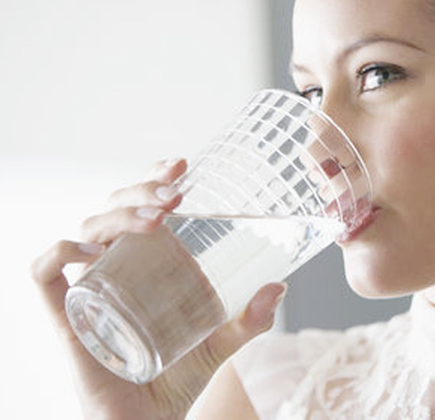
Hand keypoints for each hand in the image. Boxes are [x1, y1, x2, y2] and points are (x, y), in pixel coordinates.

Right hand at [31, 159, 286, 419]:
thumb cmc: (176, 380)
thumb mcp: (218, 343)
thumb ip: (248, 320)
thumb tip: (279, 287)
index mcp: (147, 263)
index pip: (141, 205)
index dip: (152, 177)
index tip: (181, 163)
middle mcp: (115, 267)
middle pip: (113, 208)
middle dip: (141, 190)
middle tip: (176, 194)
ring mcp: (90, 288)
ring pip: (86, 229)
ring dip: (119, 213)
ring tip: (158, 217)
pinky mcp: (67, 316)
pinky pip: (44, 273)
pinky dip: (61, 252)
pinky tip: (94, 250)